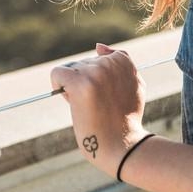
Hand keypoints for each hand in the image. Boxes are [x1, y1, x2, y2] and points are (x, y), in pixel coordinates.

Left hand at [50, 43, 149, 177]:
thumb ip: (122, 63)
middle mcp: (109, 62)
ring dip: (74, 87)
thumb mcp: (134, 84)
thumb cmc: (126, 118)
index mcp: (123, 60)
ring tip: (88, 107)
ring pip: (71, 71)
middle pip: (83, 65)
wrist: (121, 145)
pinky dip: (58, 85)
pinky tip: (71, 100)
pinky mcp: (80, 83)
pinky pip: (57, 74)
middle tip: (98, 105)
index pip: (99, 57)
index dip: (99, 77)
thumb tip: (97, 46)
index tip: (107, 95)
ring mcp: (95, 72)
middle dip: (86, 82)